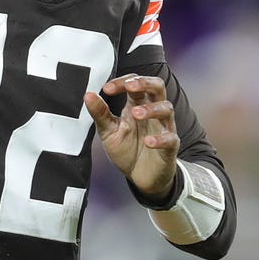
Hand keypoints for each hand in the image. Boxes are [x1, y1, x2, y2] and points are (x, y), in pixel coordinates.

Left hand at [84, 74, 179, 198]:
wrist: (140, 177)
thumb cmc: (127, 149)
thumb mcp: (109, 132)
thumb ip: (100, 114)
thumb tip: (88, 95)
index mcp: (136, 105)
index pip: (134, 83)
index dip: (122, 82)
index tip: (106, 89)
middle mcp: (152, 112)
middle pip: (157, 86)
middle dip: (145, 82)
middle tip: (130, 86)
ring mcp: (163, 128)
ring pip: (167, 108)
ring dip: (152, 109)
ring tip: (136, 113)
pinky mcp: (170, 147)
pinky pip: (170, 138)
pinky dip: (160, 139)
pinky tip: (148, 142)